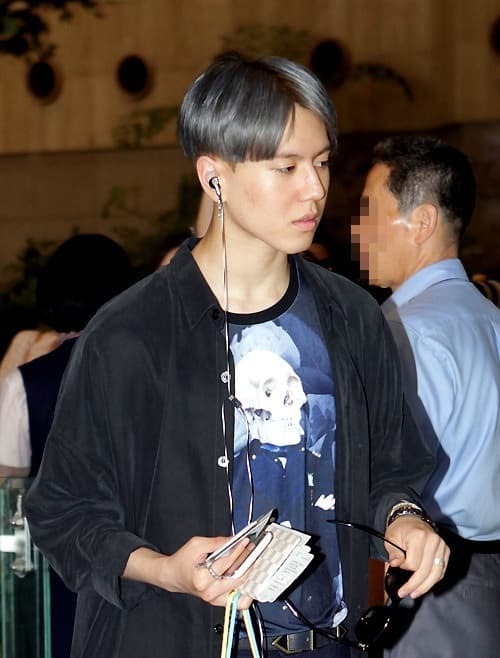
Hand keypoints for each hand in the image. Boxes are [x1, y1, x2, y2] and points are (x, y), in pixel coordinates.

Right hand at [124, 537, 253, 608]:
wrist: (173, 575)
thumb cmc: (182, 560)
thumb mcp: (197, 544)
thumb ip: (217, 542)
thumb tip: (235, 540)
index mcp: (201, 579)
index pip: (226, 563)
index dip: (238, 550)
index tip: (246, 541)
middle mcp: (209, 592)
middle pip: (236, 577)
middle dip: (248, 561)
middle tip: (253, 550)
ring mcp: (214, 599)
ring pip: (240, 591)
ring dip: (249, 574)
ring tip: (252, 561)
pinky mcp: (218, 601)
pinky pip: (237, 600)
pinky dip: (245, 589)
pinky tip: (248, 577)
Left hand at [384, 516, 449, 598]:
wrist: (412, 518)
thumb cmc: (400, 529)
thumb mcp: (391, 538)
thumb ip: (393, 553)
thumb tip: (395, 565)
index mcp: (419, 536)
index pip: (414, 563)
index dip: (404, 568)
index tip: (398, 565)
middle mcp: (433, 541)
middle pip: (426, 571)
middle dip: (415, 585)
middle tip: (404, 593)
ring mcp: (442, 546)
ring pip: (436, 574)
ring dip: (425, 587)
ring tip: (414, 594)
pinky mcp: (446, 551)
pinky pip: (441, 571)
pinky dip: (433, 580)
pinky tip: (424, 585)